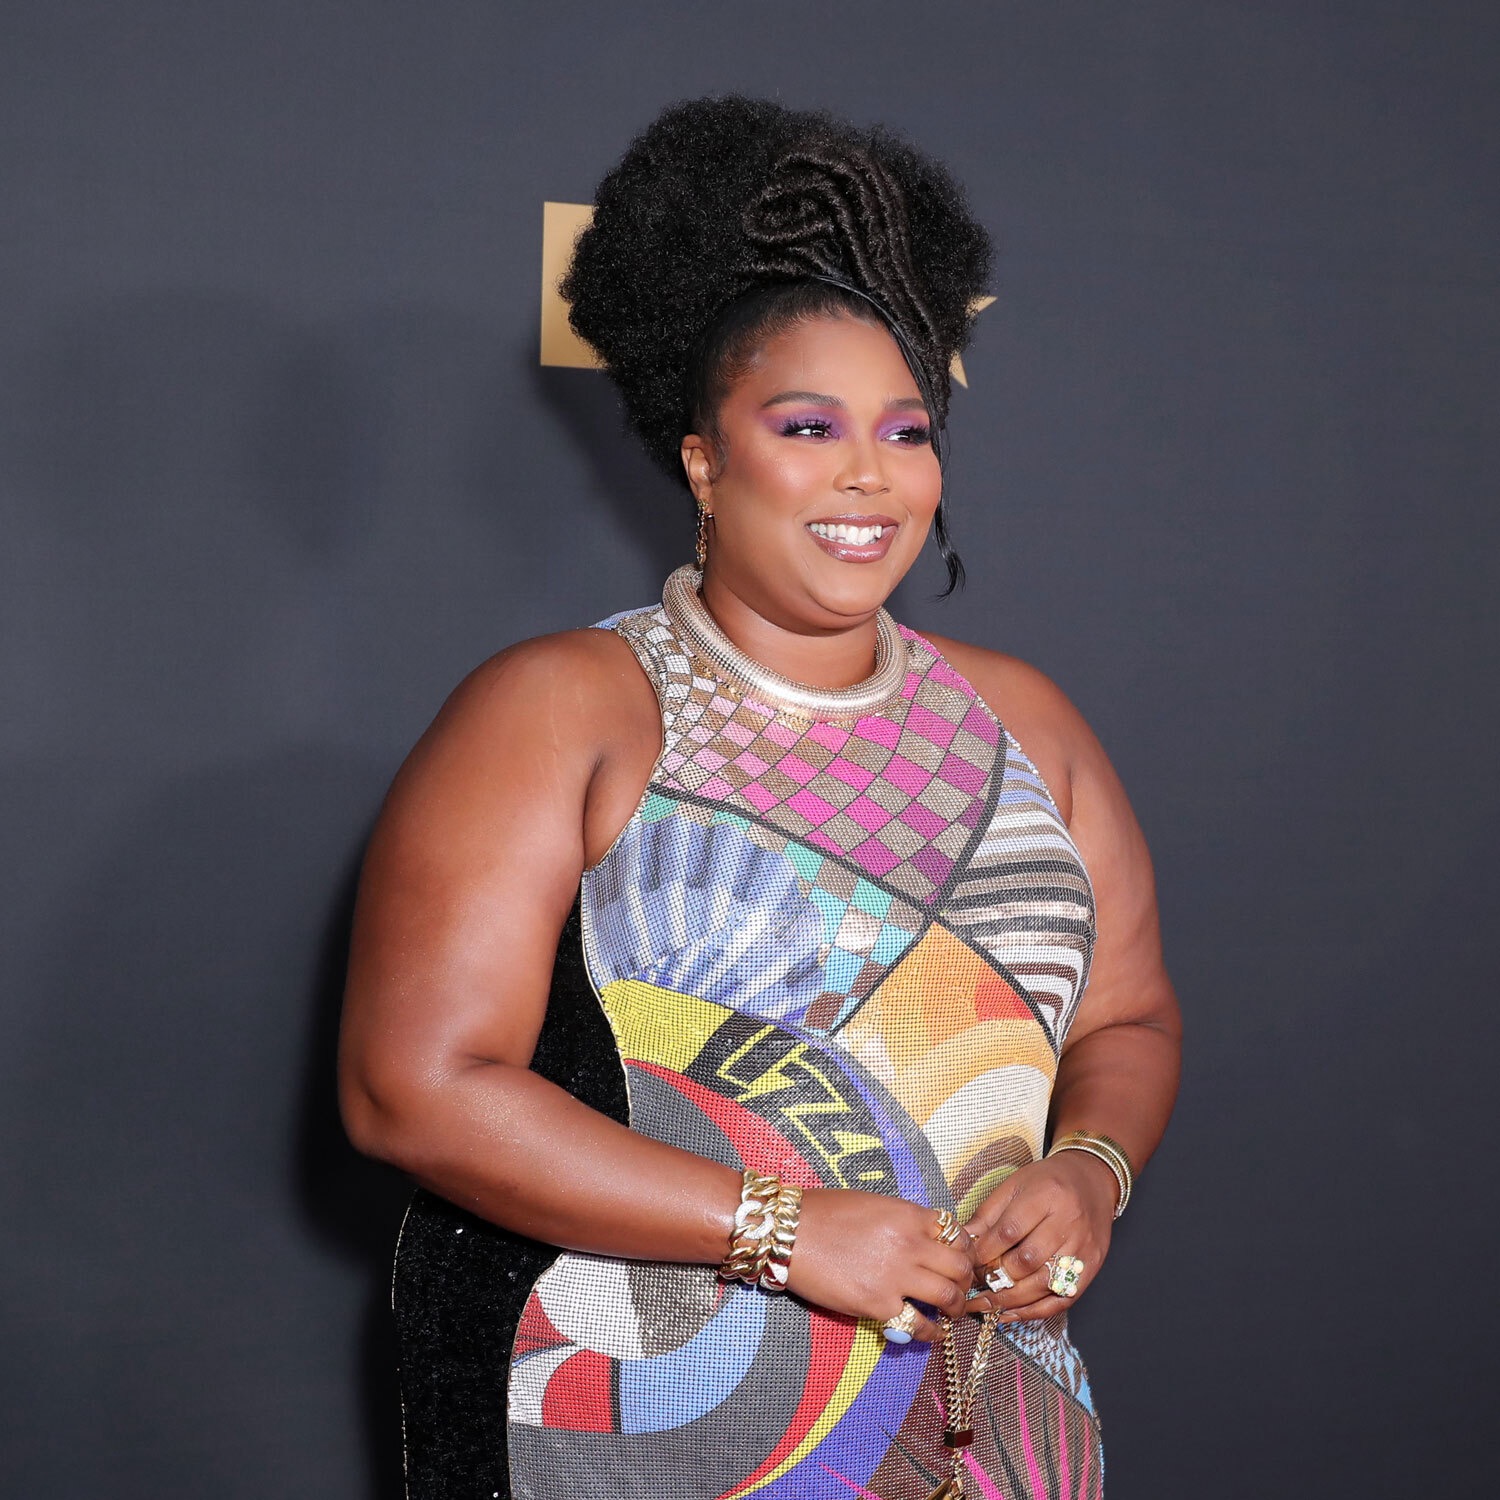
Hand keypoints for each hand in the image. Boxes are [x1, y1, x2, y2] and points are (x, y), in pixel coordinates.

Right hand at [784, 1189, 975, 1341]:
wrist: (789, 1233)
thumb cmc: (824, 1212)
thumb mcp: (873, 1204)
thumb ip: (903, 1221)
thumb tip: (923, 1238)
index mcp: (909, 1214)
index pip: (956, 1233)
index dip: (963, 1248)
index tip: (960, 1258)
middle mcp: (910, 1244)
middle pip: (960, 1266)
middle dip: (965, 1280)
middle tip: (960, 1288)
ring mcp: (896, 1276)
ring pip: (948, 1296)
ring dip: (955, 1307)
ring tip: (950, 1312)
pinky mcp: (878, 1305)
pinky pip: (919, 1325)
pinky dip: (930, 1332)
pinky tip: (930, 1333)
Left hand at [963, 1153, 1116, 1321]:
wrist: (1092, 1182)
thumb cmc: (1047, 1182)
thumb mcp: (1014, 1185)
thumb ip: (988, 1214)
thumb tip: (963, 1241)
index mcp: (1046, 1195)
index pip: (1009, 1231)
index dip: (984, 1251)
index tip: (966, 1262)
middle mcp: (1068, 1222)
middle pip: (1026, 1261)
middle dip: (996, 1277)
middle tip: (974, 1284)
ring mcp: (1083, 1249)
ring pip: (1043, 1285)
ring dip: (1010, 1300)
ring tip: (984, 1305)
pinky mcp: (1091, 1269)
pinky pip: (1061, 1299)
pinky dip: (1033, 1311)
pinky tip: (1010, 1313)